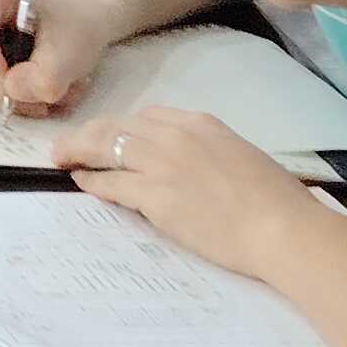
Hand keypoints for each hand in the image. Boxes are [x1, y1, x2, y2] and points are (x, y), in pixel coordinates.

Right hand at [0, 0, 117, 116]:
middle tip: (39, 101)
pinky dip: (4, 88)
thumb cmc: (77, 27)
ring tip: (42, 92)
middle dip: (3, 85)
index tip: (15, 85)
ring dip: (7, 91)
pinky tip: (31, 85)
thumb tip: (9, 91)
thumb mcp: (71, 56)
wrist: (82, 21)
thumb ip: (41, 79)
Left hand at [56, 106, 310, 280]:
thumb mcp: (241, 156)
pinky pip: (112, 183)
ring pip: (106, 148)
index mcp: (200, 123)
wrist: (284, 229)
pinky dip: (93, 181)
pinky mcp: (155, 196)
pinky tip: (82, 182)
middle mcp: (175, 136)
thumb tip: (191, 163)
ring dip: (78, 152)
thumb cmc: (276, 201)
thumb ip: (209, 151)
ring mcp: (162, 164)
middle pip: (118, 126)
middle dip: (88, 133)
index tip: (111, 137)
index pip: (148, 116)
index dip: (123, 128)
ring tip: (62, 158)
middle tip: (68, 144)